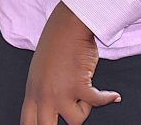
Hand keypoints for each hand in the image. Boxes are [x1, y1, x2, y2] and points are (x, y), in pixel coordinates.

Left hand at [21, 3, 120, 124]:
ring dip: (86, 108)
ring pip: (75, 120)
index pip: (27, 122)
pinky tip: (112, 95)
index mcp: (32, 92)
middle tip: (74, 116)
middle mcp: (44, 95)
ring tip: (87, 95)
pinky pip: (97, 103)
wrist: (68, 25)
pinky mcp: (79, 86)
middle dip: (62, 124)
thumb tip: (55, 109)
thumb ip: (43, 91)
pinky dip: (107, 98)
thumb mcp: (40, 71)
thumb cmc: (57, 43)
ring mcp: (60, 93)